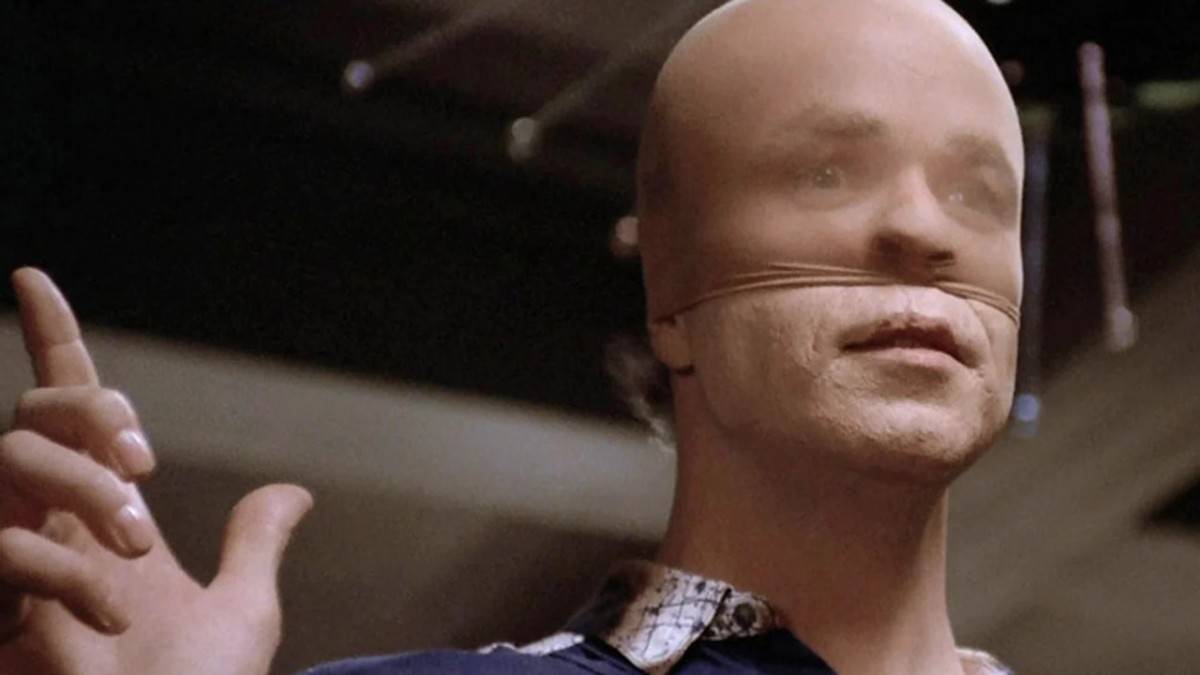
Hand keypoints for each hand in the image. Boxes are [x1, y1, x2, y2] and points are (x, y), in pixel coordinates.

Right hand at [0, 268, 312, 674]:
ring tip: (137, 551)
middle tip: (145, 467)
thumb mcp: (241, 614)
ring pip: (10, 461)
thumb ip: (255, 546)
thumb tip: (295, 493)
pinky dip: (64, 571)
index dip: (52, 340)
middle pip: (34, 414)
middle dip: (90, 416)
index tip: (34, 278)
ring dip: (86, 493)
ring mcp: (11, 565)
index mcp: (99, 516)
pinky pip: (6, 550)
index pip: (67, 410)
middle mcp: (46, 527)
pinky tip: (108, 618)